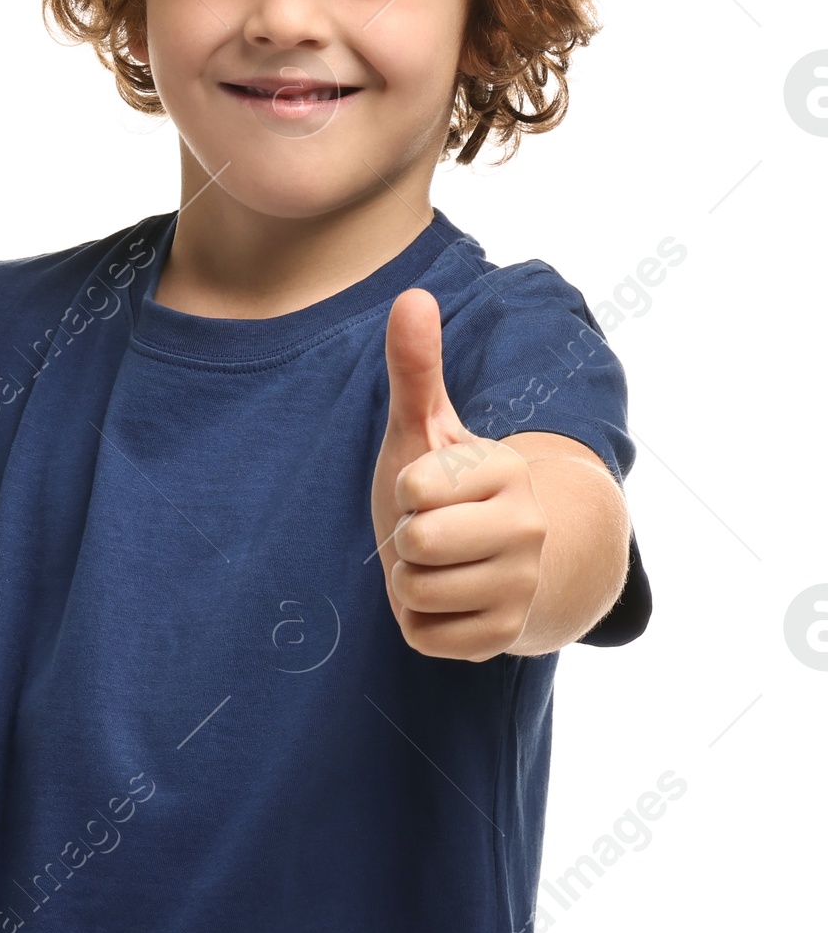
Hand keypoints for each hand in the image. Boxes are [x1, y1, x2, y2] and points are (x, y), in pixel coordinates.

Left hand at [368, 288, 546, 661]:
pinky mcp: (505, 636)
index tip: (431, 488)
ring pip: (415, 591)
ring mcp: (521, 585)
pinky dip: (417, 621)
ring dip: (408, 580)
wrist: (496, 560)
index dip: (406, 488)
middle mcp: (528, 528)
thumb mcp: (425, 426)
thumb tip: (412, 295)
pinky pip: (424, 635)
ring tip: (437, 563)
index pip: (414, 487)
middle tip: (429, 530)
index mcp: (507, 470)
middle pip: (416, 543)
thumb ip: (415, 367)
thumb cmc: (446, 485)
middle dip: (404, 538)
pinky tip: (445, 599)